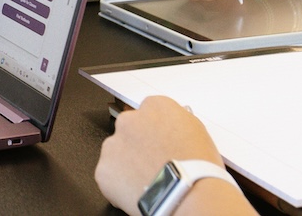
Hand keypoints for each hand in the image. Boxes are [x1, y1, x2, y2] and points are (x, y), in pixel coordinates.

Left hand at [96, 97, 229, 215]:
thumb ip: (178, 124)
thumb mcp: (198, 133)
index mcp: (156, 107)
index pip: (149, 112)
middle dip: (138, 145)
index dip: (155, 131)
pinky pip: (108, 175)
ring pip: (116, 152)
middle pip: (130, 130)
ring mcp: (113, 144)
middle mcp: (131, 120)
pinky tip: (137, 191)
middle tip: (153, 163)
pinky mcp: (104, 169)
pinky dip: (118, 184)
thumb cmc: (198, 169)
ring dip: (127, 163)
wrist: (186, 195)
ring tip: (146, 180)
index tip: (158, 143)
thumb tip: (172, 129)